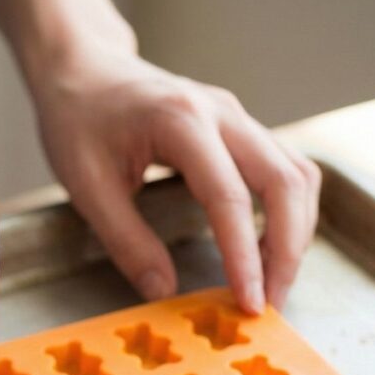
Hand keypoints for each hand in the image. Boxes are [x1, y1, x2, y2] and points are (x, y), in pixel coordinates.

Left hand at [31, 51, 319, 312]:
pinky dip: (287, 212)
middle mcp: (222, 113)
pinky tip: (268, 249)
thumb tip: (163, 293)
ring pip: (296, 175)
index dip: (244, 256)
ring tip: (271, 284)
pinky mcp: (239, 128)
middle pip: (286, 182)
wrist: (83, 70)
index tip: (248, 302)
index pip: (230, 197)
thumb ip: (126, 241)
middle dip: (287, 250)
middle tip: (269, 304)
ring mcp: (236, 117)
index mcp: (180, 121)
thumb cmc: (78, 120)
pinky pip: (284, 169)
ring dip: (294, 233)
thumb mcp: (86, 185)